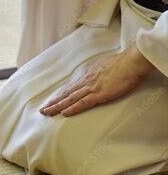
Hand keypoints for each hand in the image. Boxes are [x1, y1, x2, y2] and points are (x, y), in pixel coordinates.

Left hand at [40, 43, 154, 116]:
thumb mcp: (106, 66)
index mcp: (88, 75)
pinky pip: (83, 103)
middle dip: (53, 102)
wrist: (131, 61)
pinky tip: (64, 113)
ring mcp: (91, 88)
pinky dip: (73, 108)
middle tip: (42, 110)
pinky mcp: (99, 94)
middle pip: (66, 94)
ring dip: (57, 106)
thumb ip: (99, 73)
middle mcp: (86, 81)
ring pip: (70, 99)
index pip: (70, 87)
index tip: (52, 101)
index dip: (60, 95)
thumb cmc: (123, 63)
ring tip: (47, 113)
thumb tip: (98, 75)